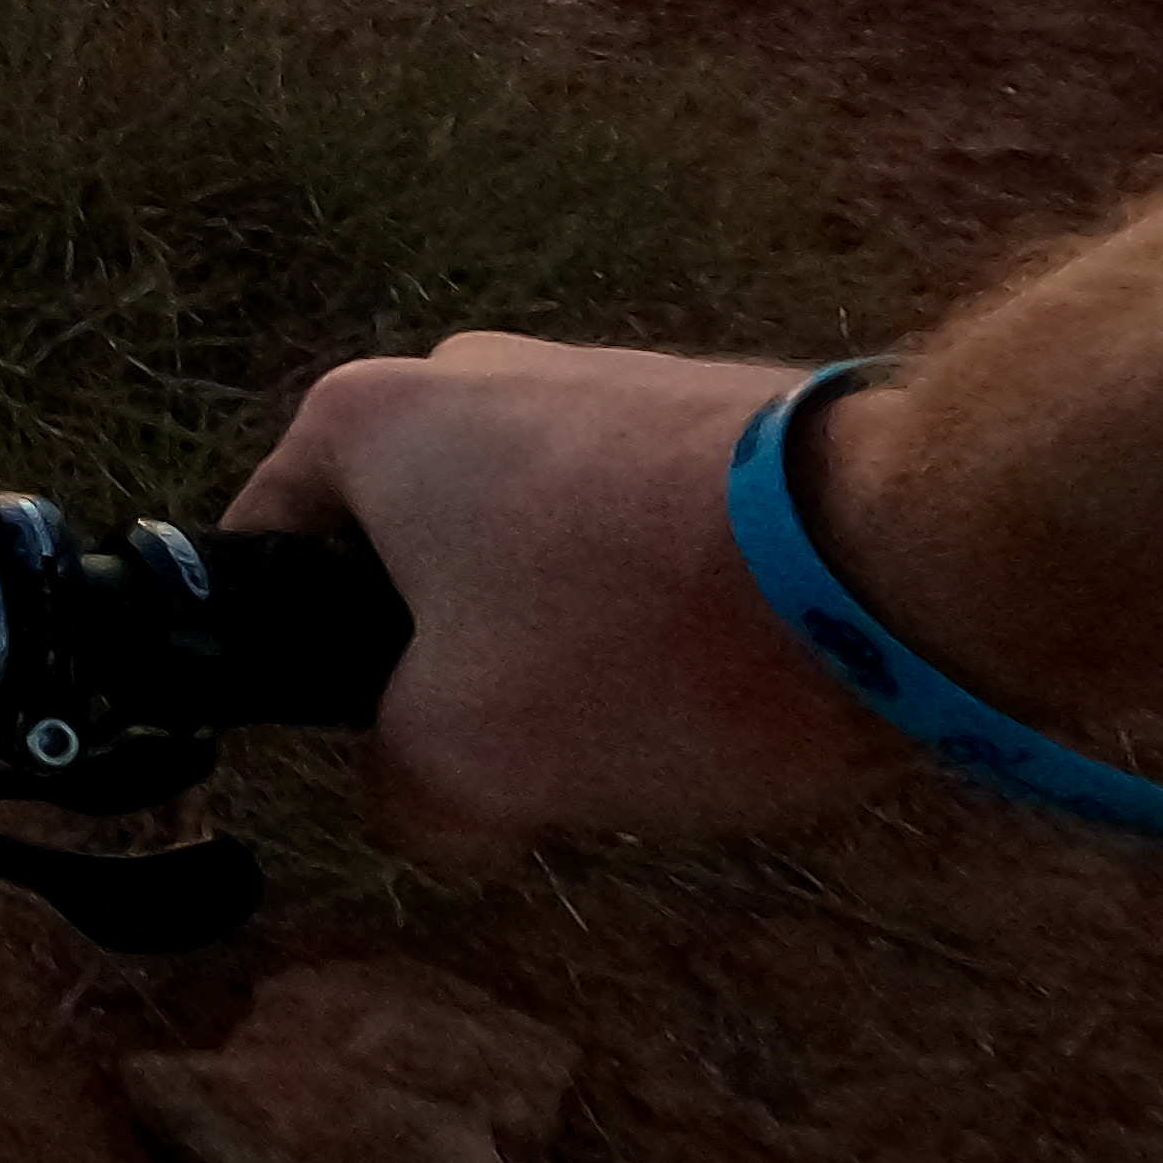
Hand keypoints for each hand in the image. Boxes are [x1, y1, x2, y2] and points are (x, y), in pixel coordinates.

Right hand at [222, 334, 912, 840]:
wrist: (899, 554)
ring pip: (531, 545)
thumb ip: (397, 788)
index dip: (298, 667)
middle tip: (515, 748)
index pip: (263, 549)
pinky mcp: (714, 408)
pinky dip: (660, 605)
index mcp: (367, 416)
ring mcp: (600, 374)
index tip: (373, 742)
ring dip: (565, 634)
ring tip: (645, 718)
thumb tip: (421, 793)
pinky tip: (722, 673)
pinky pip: (639, 530)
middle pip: (408, 552)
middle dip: (450, 654)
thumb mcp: (465, 762)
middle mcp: (469, 368)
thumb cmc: (637, 638)